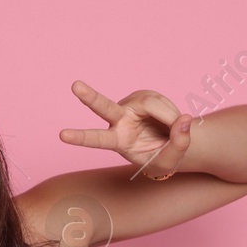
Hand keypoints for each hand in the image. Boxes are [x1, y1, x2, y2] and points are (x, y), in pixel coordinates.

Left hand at [59, 81, 193, 178]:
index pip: (97, 139)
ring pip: (152, 106)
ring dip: (169, 119)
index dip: (80, 137)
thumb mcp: (170, 160)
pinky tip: (172, 120)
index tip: (62, 135)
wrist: (170, 143)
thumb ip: (178, 143)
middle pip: (103, 107)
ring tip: (174, 130)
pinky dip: (173, 114)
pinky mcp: (145, 96)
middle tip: (74, 85)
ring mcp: (131, 104)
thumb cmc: (162, 156)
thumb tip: (184, 120)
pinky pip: (163, 103)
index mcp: (117, 140)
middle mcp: (120, 119)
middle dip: (89, 97)